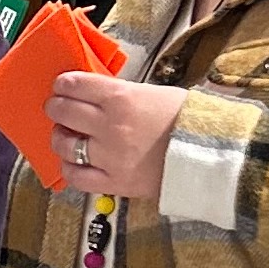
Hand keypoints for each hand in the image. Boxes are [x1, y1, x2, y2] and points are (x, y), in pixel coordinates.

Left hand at [44, 70, 187, 199]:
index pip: (75, 85)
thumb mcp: (154, 93)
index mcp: (121, 98)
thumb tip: (96, 94)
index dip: (63, 84)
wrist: (212, 154)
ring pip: (64, 145)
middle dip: (56, 107)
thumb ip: (121, 94)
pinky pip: (77, 177)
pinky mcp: (115, 182)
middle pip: (63, 112)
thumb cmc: (188, 120)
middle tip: (57, 108)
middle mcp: (109, 126)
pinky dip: (70, 169)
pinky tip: (74, 162)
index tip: (62, 86)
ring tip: (66, 136)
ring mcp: (110, 157)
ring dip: (60, 138)